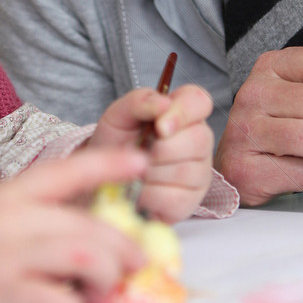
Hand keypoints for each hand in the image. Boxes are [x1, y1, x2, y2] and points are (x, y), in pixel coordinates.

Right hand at [0, 148, 147, 302]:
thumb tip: (85, 236)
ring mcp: (5, 256)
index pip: (69, 171)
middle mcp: (11, 218)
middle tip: (135, 268)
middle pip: (91, 226)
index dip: (109, 166)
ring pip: (87, 258)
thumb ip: (29, 218)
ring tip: (99, 293)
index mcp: (10, 193)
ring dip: (106, 279)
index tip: (141, 164)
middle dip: (125, 250)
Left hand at [89, 84, 213, 221]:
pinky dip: (149, 194)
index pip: (200, 101)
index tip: (159, 126)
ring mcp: (199, 173)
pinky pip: (174, 197)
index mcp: (183, 113)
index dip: (182, 113)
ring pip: (185, 170)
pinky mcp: (189, 200)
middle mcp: (199, 141)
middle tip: (140, 150)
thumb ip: (140, 101)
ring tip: (137, 169)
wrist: (103, 176)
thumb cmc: (116, 141)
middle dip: (160, 148)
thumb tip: (164, 104)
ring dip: (151, 171)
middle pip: (198, 140)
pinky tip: (140, 188)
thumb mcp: (119, 114)